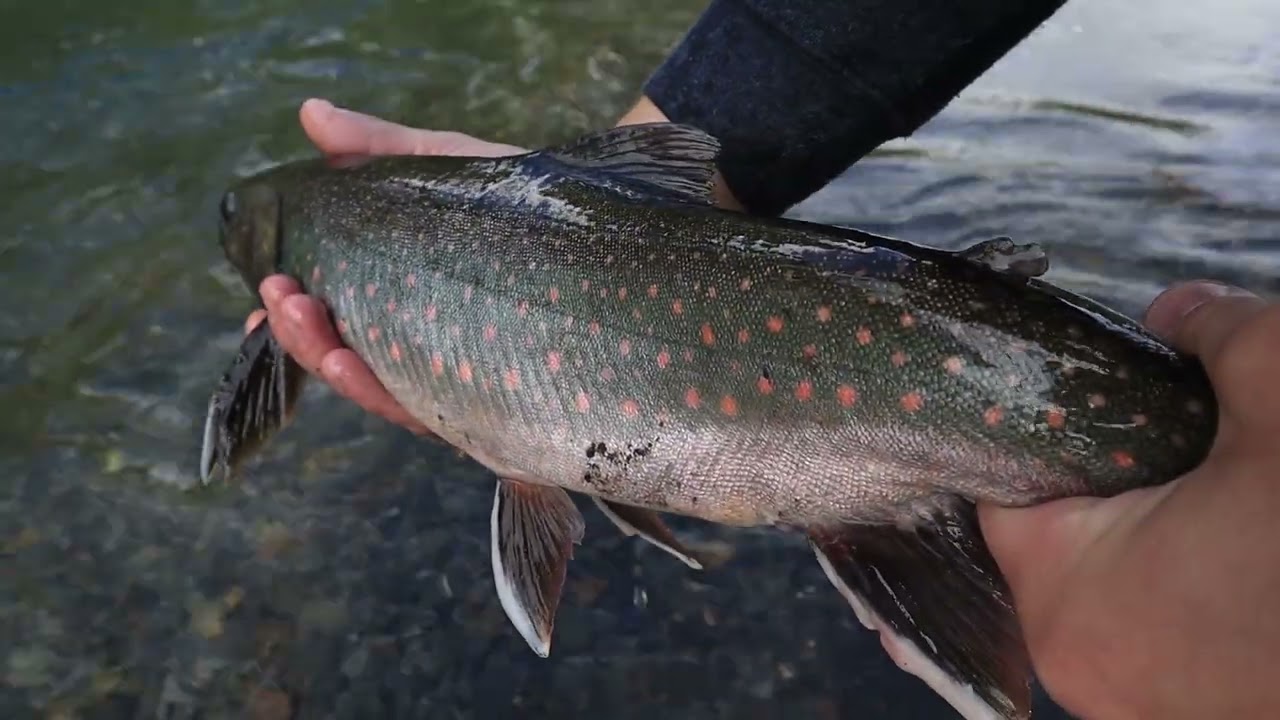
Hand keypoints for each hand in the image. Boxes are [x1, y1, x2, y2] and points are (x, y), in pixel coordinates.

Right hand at [243, 97, 737, 433]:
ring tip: (311, 327)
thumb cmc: (530, 202)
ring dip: (340, 365)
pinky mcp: (509, 405)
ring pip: (390, 392)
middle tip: (282, 299)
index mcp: (409, 304)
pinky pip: (444, 410)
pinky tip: (362, 365)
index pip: (343, 321)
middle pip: (357, 361)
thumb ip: (382, 150)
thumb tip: (309, 114)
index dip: (297, 317)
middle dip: (308, 338)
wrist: (621, 227)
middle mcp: (434, 350)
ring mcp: (470, 381)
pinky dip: (396, 393)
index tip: (265, 288)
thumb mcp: (450, 168)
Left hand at [978, 280, 1279, 718]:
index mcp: (1069, 596)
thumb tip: (1180, 312)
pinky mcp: (1203, 716)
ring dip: (1152, 537)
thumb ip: (1212, 333)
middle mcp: (1086, 669)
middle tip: (1161, 434)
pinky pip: (1163, 634)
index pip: (1001, 494)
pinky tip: (1234, 538)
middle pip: (1055, 543)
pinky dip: (1189, 587)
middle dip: (1105, 482)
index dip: (1032, 434)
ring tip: (1206, 485)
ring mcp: (1146, 707)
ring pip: (1113, 591)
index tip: (1070, 397)